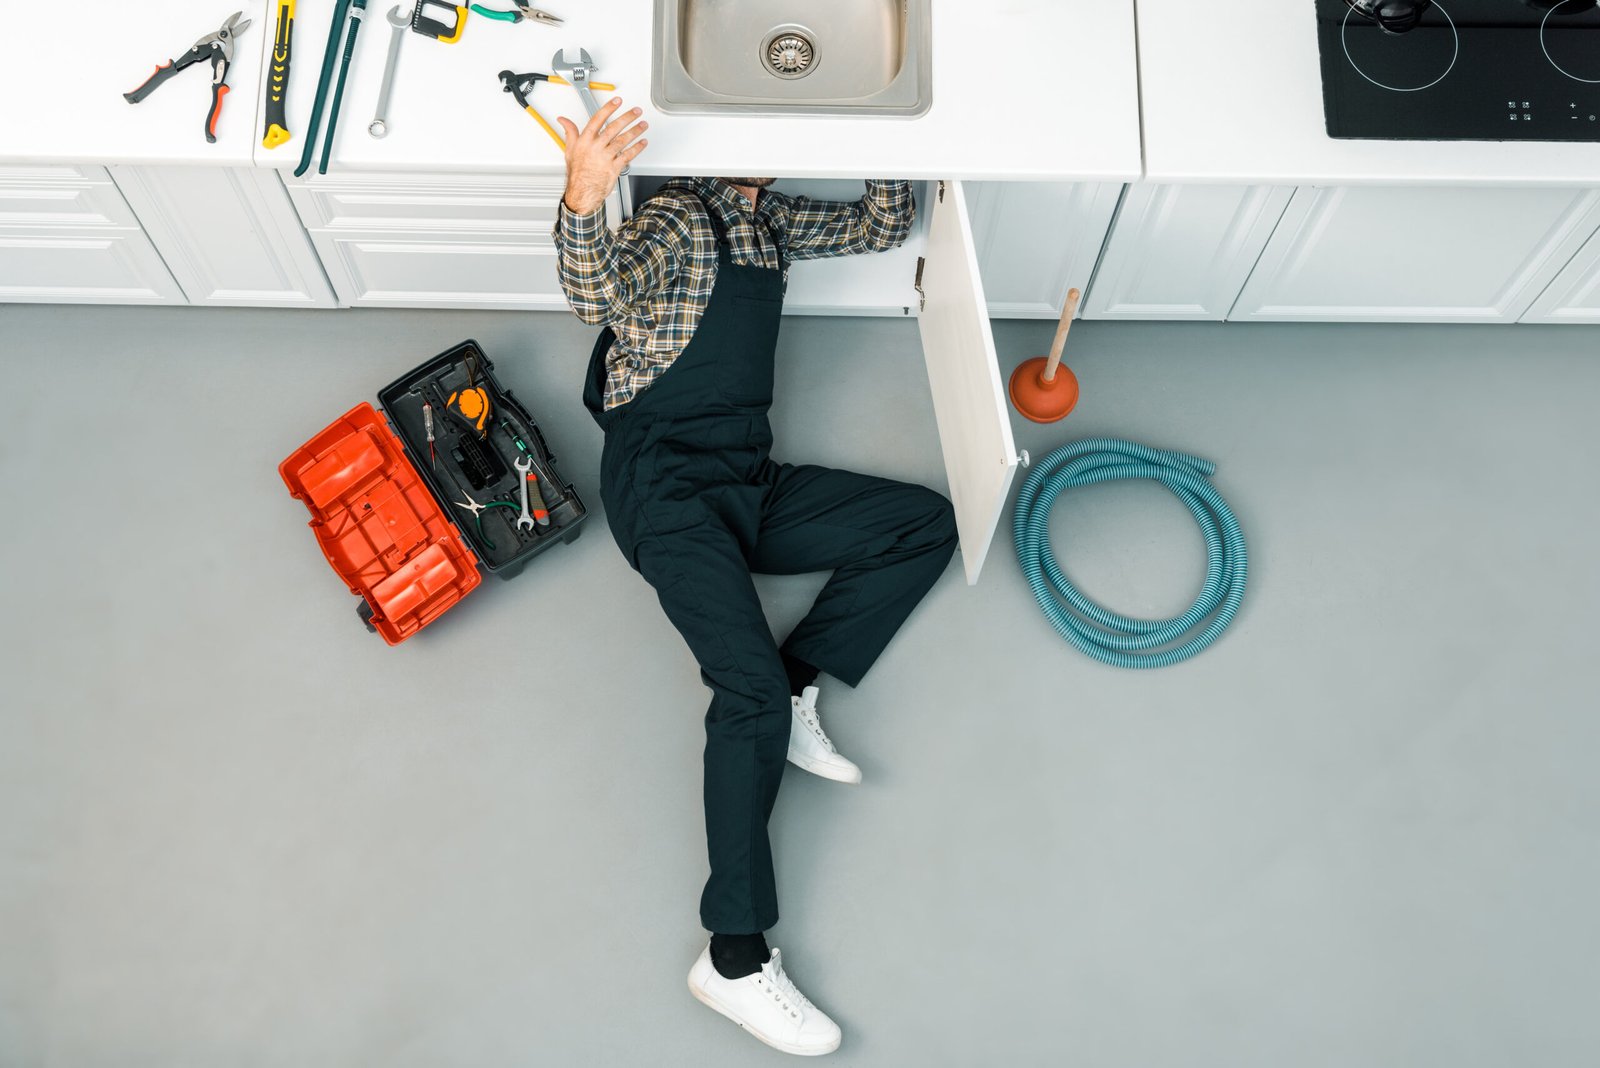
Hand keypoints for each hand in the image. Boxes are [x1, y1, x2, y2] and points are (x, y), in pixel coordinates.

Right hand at [558, 98, 648, 214]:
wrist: (582, 191)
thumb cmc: (577, 172)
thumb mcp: (570, 149)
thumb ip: (570, 132)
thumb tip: (563, 120)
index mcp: (585, 141)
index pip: (598, 119)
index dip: (608, 109)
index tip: (617, 101)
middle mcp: (596, 147)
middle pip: (613, 128)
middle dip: (627, 118)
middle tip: (636, 111)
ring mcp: (606, 157)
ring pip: (622, 141)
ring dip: (635, 131)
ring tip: (643, 125)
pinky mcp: (614, 168)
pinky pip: (627, 156)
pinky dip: (636, 149)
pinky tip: (642, 143)